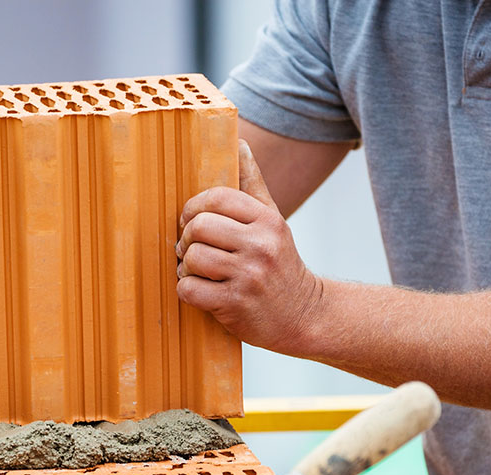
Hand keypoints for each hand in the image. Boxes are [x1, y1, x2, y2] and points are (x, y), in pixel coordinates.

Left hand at [176, 140, 320, 354]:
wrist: (304, 316)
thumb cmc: (280, 265)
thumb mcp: (273, 222)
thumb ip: (252, 184)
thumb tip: (239, 143)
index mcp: (267, 220)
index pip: (216, 197)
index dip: (194, 208)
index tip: (193, 222)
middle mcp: (261, 246)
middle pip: (199, 227)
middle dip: (187, 239)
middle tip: (192, 249)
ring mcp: (248, 276)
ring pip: (192, 258)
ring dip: (186, 267)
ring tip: (198, 272)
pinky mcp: (235, 305)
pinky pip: (189, 289)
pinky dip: (187, 291)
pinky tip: (202, 292)